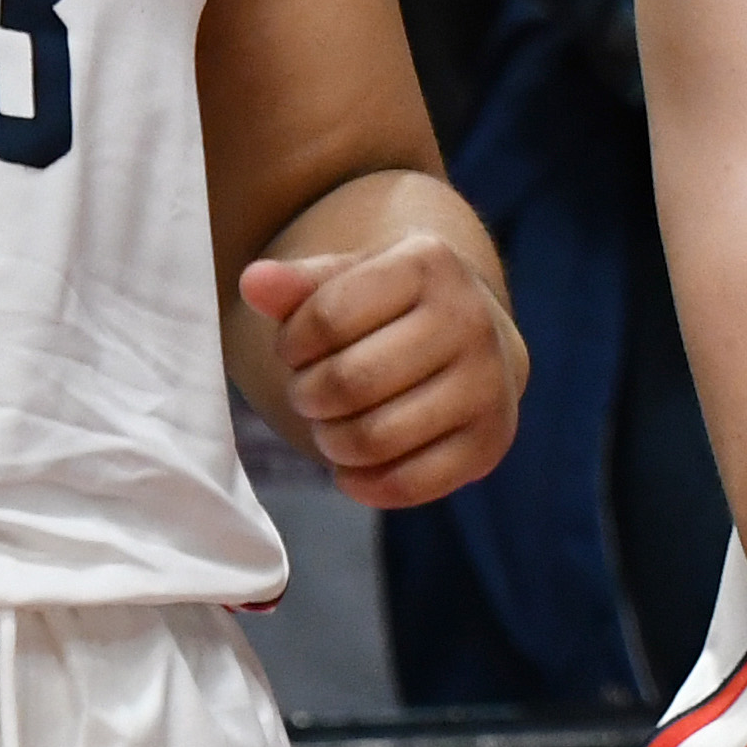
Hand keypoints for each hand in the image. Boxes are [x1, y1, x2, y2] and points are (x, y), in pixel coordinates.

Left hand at [241, 235, 524, 507]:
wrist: (469, 338)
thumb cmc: (389, 308)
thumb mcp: (345, 281)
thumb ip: (297, 285)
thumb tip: (255, 281)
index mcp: (429, 262)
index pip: (327, 317)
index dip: (292, 344)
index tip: (296, 349)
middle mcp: (470, 317)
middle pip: (349, 381)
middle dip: (309, 397)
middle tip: (309, 394)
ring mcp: (489, 382)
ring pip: (375, 437)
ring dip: (332, 442)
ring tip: (331, 426)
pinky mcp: (491, 441)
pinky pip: (409, 483)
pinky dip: (365, 484)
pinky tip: (353, 467)